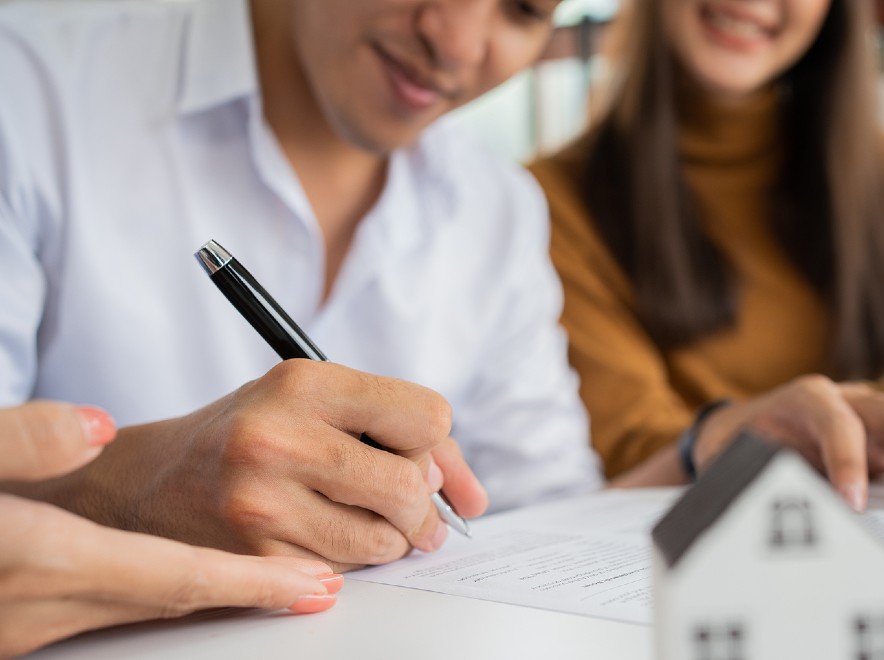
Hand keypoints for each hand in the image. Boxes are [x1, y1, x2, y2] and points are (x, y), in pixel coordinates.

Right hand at [0, 400, 341, 657]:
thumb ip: (19, 444)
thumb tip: (92, 426)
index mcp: (41, 561)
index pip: (173, 579)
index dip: (254, 585)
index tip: (321, 587)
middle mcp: (48, 606)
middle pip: (181, 600)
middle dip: (259, 594)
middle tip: (333, 579)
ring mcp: (37, 624)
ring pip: (157, 609)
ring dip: (225, 596)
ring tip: (296, 575)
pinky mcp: (27, 623)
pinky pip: (122, 611)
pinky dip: (175, 594)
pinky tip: (203, 576)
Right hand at [8, 361, 488, 571]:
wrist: (150, 483)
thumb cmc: (253, 434)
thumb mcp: (319, 404)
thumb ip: (406, 435)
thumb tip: (474, 501)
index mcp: (304, 382)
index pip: (427, 415)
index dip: (435, 442)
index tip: (421, 455)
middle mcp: (279, 437)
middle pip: (409, 485)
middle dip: (425, 508)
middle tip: (416, 513)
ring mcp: (262, 501)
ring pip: (384, 540)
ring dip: (392, 541)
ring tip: (366, 522)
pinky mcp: (252, 557)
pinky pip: (344, 575)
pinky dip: (351, 564)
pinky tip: (323, 539)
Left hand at [694, 376, 883, 511]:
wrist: (740, 427)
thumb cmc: (740, 442)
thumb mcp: (738, 455)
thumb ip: (760, 469)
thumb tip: (778, 502)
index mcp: (807, 397)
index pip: (837, 421)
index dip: (845, 460)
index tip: (851, 503)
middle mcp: (849, 398)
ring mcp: (875, 416)